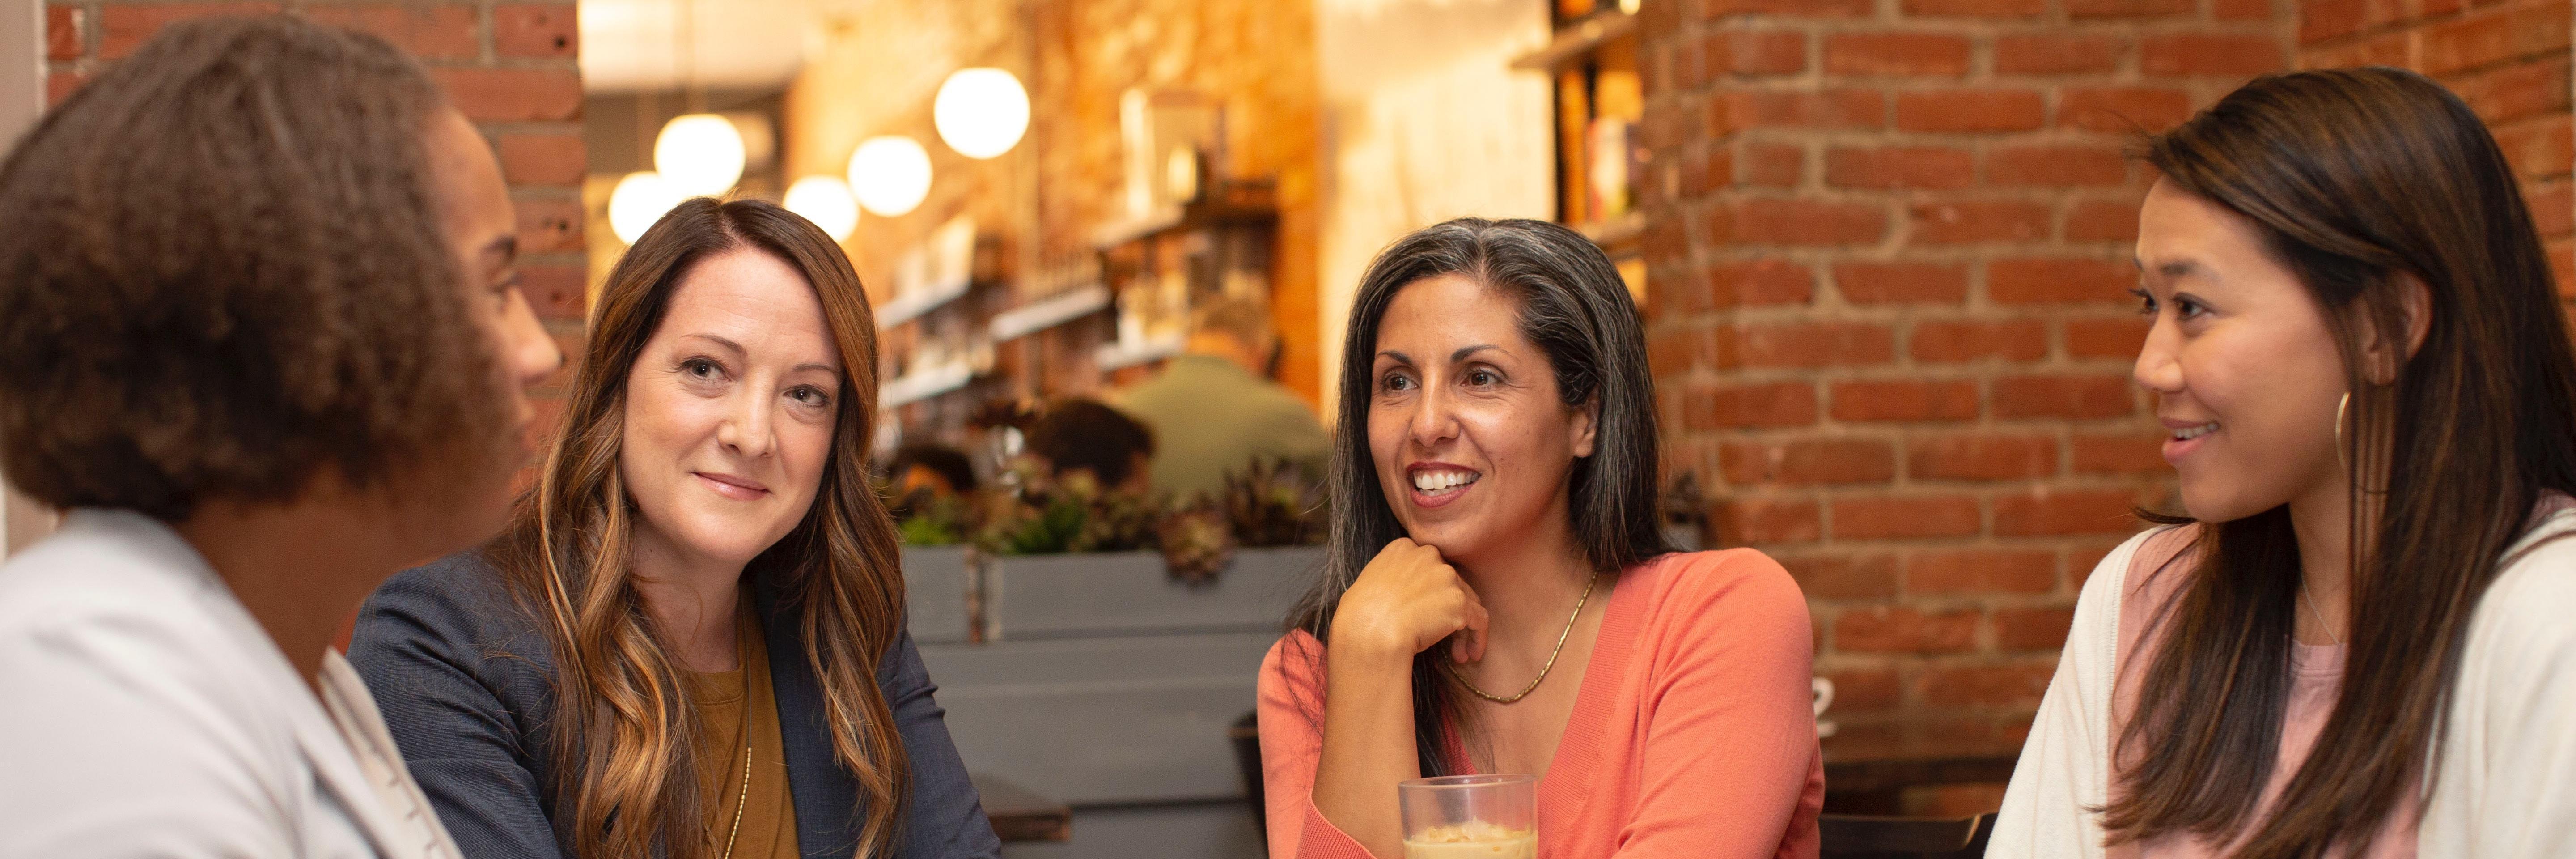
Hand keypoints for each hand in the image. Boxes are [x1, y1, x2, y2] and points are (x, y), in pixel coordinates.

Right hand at [1330, 538, 1489, 664]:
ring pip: (1467, 601)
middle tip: (1444, 635)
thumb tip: (1398, 596)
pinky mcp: (1459, 602)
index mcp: (1403, 548)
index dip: (1432, 592)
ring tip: (1458, 653)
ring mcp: (1446, 577)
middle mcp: (1428, 555)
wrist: (1368, 633)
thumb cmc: (1358, 616)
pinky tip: (1470, 654)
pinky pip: (1479, 619)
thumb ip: (1389, 578)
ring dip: (1462, 628)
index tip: (1427, 612)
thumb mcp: (1368, 583)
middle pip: (1450, 582)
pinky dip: (1478, 638)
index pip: (1428, 567)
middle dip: (1448, 610)